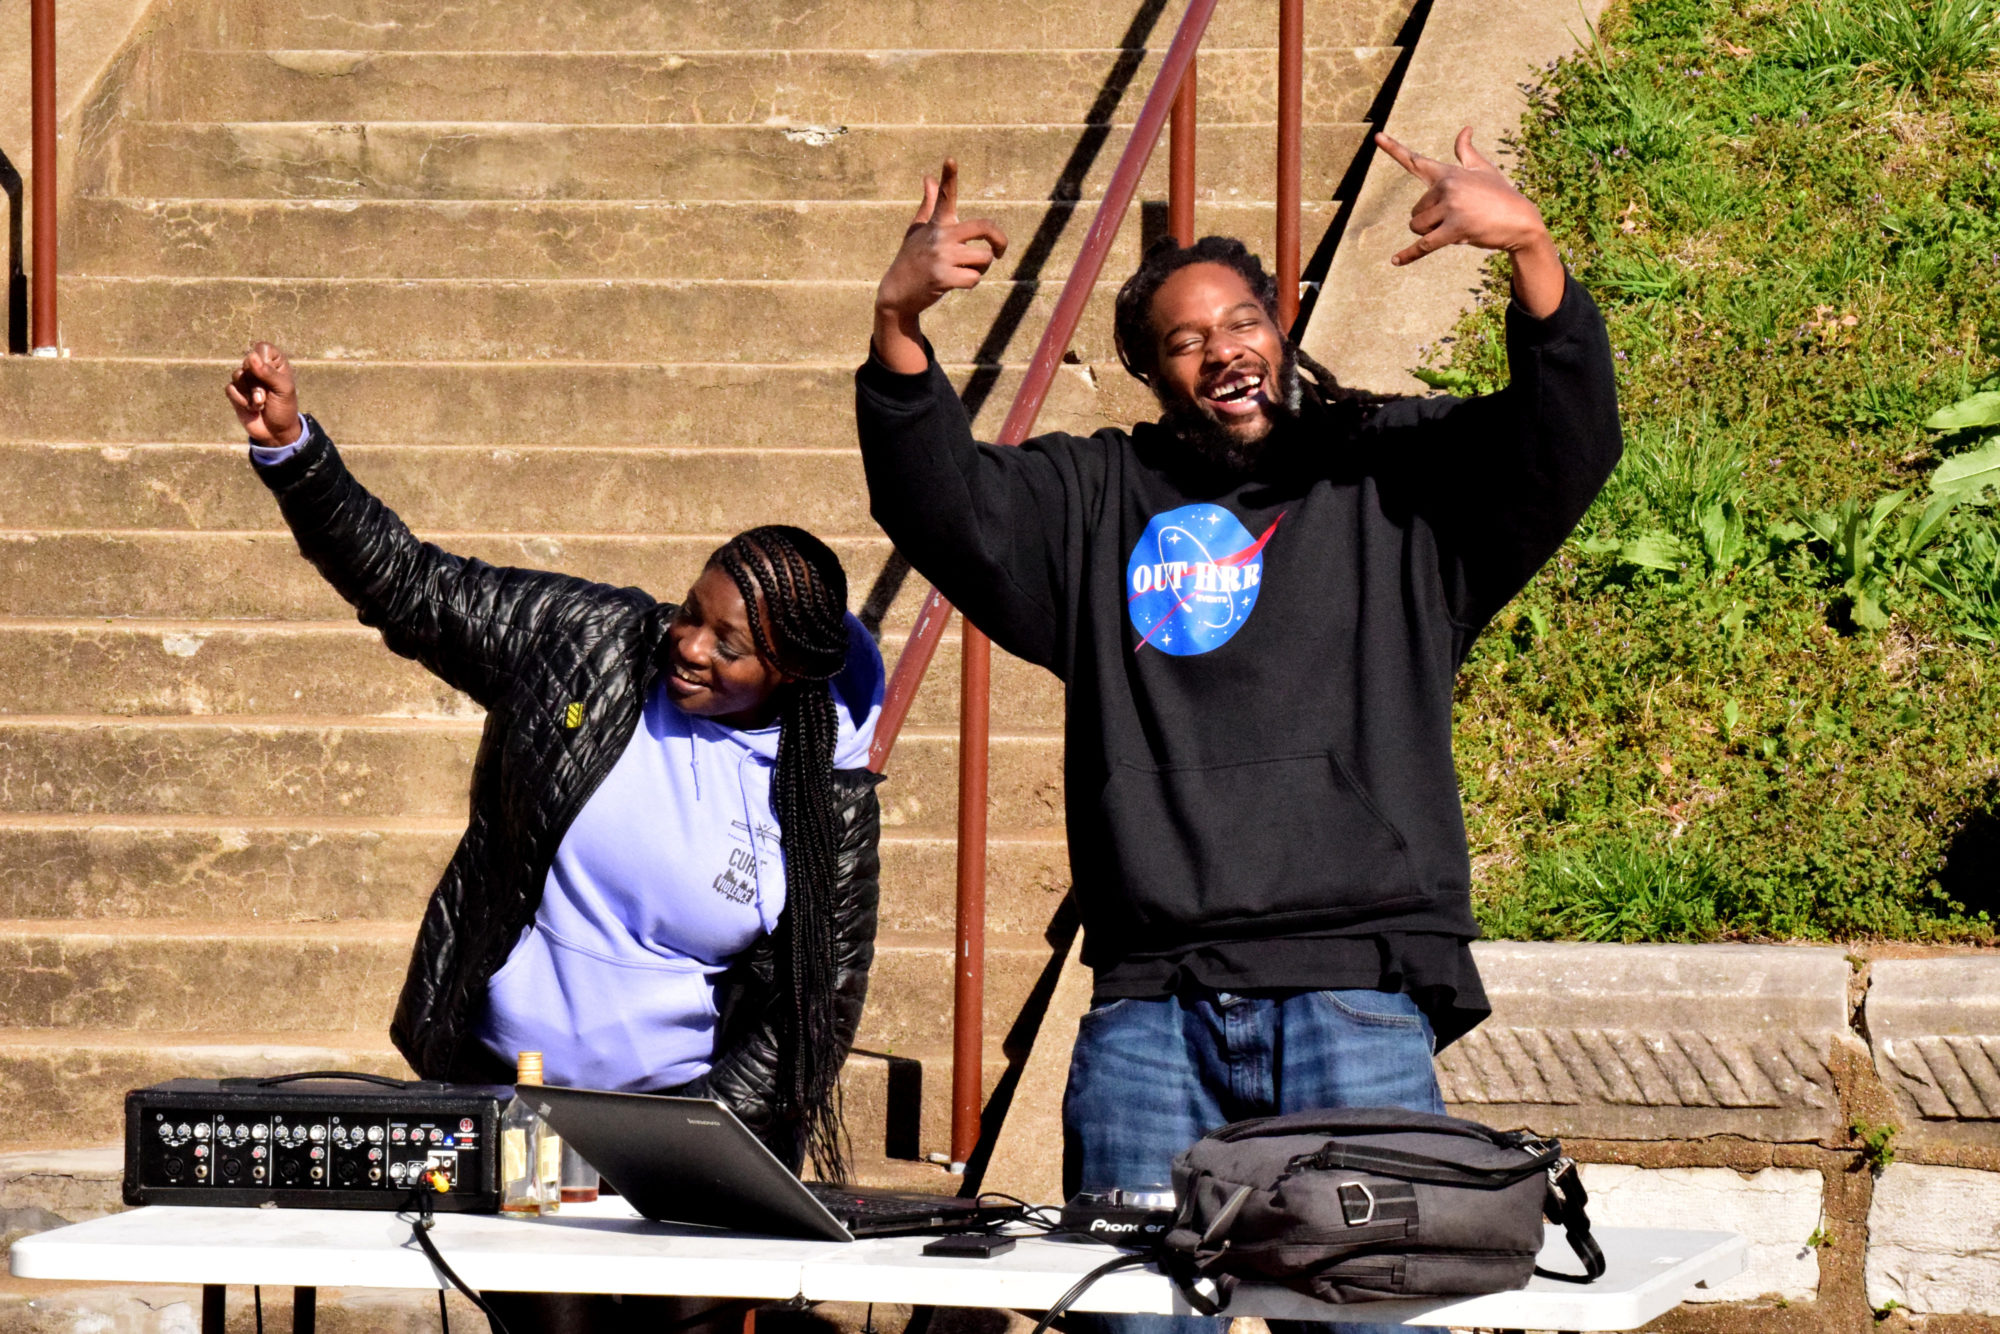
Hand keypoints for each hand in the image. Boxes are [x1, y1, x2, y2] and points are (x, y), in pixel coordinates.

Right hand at [225, 342, 303, 446]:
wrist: (275, 432)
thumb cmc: (284, 408)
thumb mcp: (283, 390)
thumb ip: (268, 373)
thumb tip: (251, 356)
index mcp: (275, 363)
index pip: (262, 348)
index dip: (263, 360)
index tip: (271, 375)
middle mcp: (259, 368)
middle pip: (248, 362)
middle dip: (257, 382)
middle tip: (266, 396)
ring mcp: (246, 379)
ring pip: (237, 375)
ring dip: (250, 393)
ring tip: (261, 404)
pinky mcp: (235, 391)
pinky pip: (230, 388)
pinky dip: (241, 400)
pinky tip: (251, 408)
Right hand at [872, 160, 1008, 372]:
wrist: (897, 293)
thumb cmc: (911, 258)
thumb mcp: (918, 230)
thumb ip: (929, 204)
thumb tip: (928, 177)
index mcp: (936, 223)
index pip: (945, 196)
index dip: (949, 177)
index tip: (951, 159)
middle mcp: (940, 236)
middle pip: (985, 227)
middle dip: (1000, 240)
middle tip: (1000, 250)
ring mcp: (941, 257)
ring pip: (984, 258)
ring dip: (980, 268)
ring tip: (964, 270)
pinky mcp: (943, 278)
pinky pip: (975, 278)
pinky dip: (971, 282)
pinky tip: (956, 283)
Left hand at [1374, 127, 1563, 317]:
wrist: (1521, 219)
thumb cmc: (1500, 194)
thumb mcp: (1483, 170)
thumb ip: (1467, 152)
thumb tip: (1465, 129)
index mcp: (1449, 173)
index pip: (1416, 161)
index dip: (1393, 148)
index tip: (1377, 137)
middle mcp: (1447, 186)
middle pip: (1415, 211)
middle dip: (1429, 220)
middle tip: (1456, 218)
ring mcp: (1451, 207)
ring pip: (1418, 227)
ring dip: (1431, 234)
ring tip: (1457, 228)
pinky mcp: (1456, 228)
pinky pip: (1425, 245)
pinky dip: (1409, 255)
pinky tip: (1395, 261)